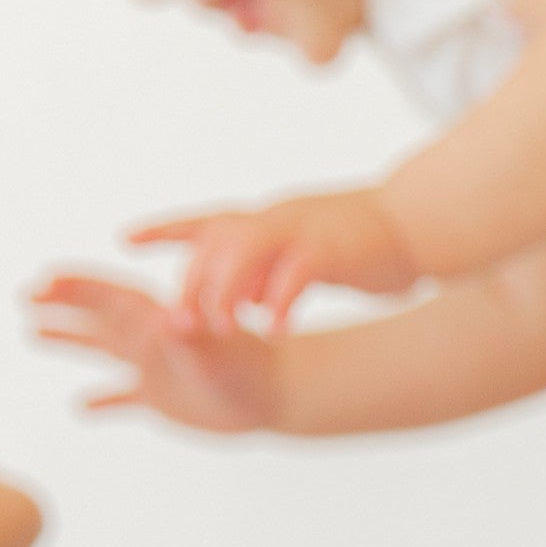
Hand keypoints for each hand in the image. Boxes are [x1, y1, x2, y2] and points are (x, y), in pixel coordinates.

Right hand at [28, 269, 292, 432]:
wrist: (279, 394)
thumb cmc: (252, 372)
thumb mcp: (219, 354)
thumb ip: (192, 337)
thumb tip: (168, 320)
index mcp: (160, 321)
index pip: (109, 297)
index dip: (77, 288)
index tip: (43, 280)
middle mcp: (152, 339)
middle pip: (98, 316)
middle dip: (62, 306)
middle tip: (24, 296)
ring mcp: (156, 368)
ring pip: (103, 349)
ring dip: (70, 340)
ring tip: (31, 333)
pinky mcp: (164, 399)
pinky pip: (125, 398)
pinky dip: (103, 400)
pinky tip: (80, 407)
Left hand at [123, 187, 424, 334]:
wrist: (418, 223)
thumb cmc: (361, 243)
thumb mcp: (304, 253)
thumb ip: (269, 270)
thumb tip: (241, 299)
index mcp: (268, 219)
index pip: (206, 220)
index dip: (166, 228)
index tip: (127, 238)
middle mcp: (277, 218)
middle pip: (217, 242)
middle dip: (194, 282)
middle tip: (180, 322)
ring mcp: (302, 229)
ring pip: (246, 250)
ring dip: (227, 290)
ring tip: (221, 327)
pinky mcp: (333, 247)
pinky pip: (296, 273)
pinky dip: (281, 299)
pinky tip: (277, 328)